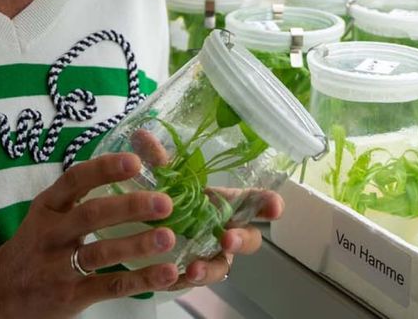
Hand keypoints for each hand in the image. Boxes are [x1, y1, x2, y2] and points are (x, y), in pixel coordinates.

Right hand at [0, 153, 179, 318]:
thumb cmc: (34, 245)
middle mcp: (52, 233)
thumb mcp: (46, 213)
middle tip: (165, 202)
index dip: (105, 168)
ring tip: (169, 237)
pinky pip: (110, 285)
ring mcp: (60, 266)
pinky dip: (141, 279)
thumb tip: (131, 165)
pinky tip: (166, 273)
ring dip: (137, 245)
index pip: (75, 180)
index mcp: (48, 206)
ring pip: (102, 252)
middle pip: (92, 215)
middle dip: (130, 207)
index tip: (135, 161)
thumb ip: (78, 196)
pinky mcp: (71, 295)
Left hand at [129, 128, 284, 290]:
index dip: (269, 205)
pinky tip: (171, 279)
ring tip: (194, 269)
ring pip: (221, 267)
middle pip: (249, 240)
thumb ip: (159, 159)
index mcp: (228, 203)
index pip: (257, 202)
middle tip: (228, 239)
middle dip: (242, 240)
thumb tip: (141, 135)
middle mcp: (227, 231)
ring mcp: (211, 255)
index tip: (275, 207)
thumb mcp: (167, 177)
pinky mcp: (191, 272)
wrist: (155, 226)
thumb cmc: (176, 198)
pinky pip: (192, 281)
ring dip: (210, 269)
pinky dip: (183, 281)